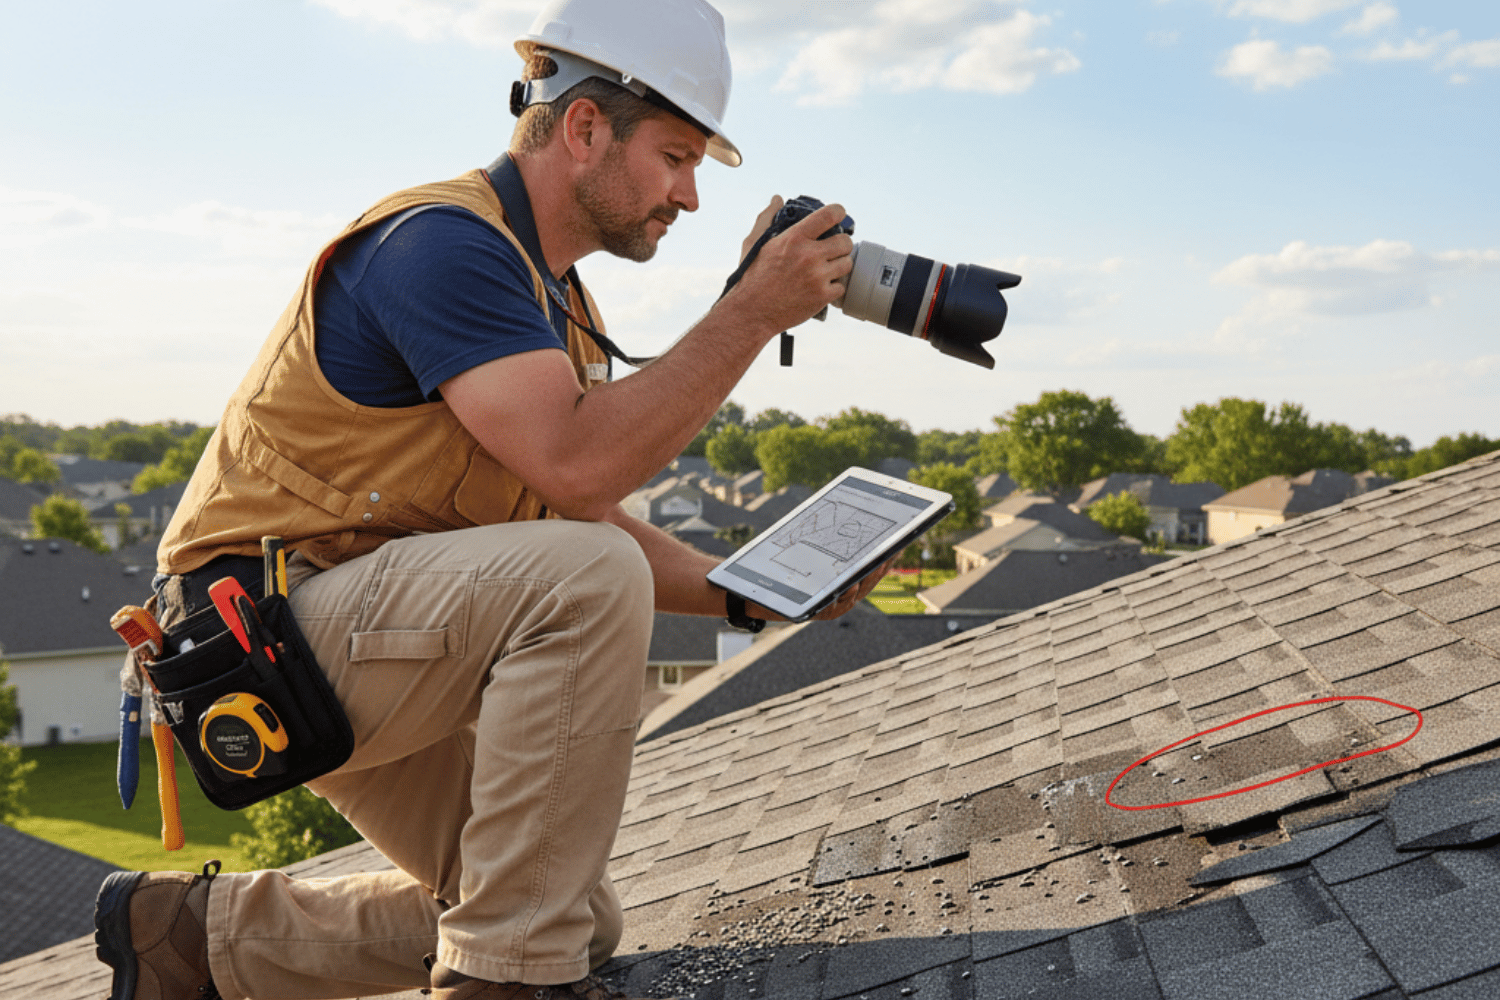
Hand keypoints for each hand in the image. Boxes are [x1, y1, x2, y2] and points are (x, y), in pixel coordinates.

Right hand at [720, 202, 854, 339]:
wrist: (750, 312)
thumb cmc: (751, 277)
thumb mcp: (753, 243)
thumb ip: (767, 218)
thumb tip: (777, 199)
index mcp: (794, 238)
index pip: (830, 215)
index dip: (838, 213)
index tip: (838, 216)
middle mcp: (809, 256)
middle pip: (845, 242)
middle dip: (840, 245)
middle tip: (832, 249)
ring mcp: (817, 277)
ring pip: (847, 264)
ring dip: (839, 266)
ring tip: (827, 269)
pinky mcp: (821, 297)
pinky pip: (841, 287)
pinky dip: (834, 288)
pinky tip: (822, 286)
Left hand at [745, 555, 895, 623]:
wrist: (754, 594)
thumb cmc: (782, 573)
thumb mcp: (804, 555)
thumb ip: (821, 545)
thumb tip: (840, 514)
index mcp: (839, 583)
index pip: (867, 569)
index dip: (883, 559)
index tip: (897, 544)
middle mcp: (839, 597)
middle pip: (866, 582)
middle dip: (881, 568)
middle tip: (893, 552)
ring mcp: (829, 607)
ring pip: (854, 594)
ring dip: (868, 580)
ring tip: (879, 565)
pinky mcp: (816, 614)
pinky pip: (835, 606)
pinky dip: (846, 595)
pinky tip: (853, 583)